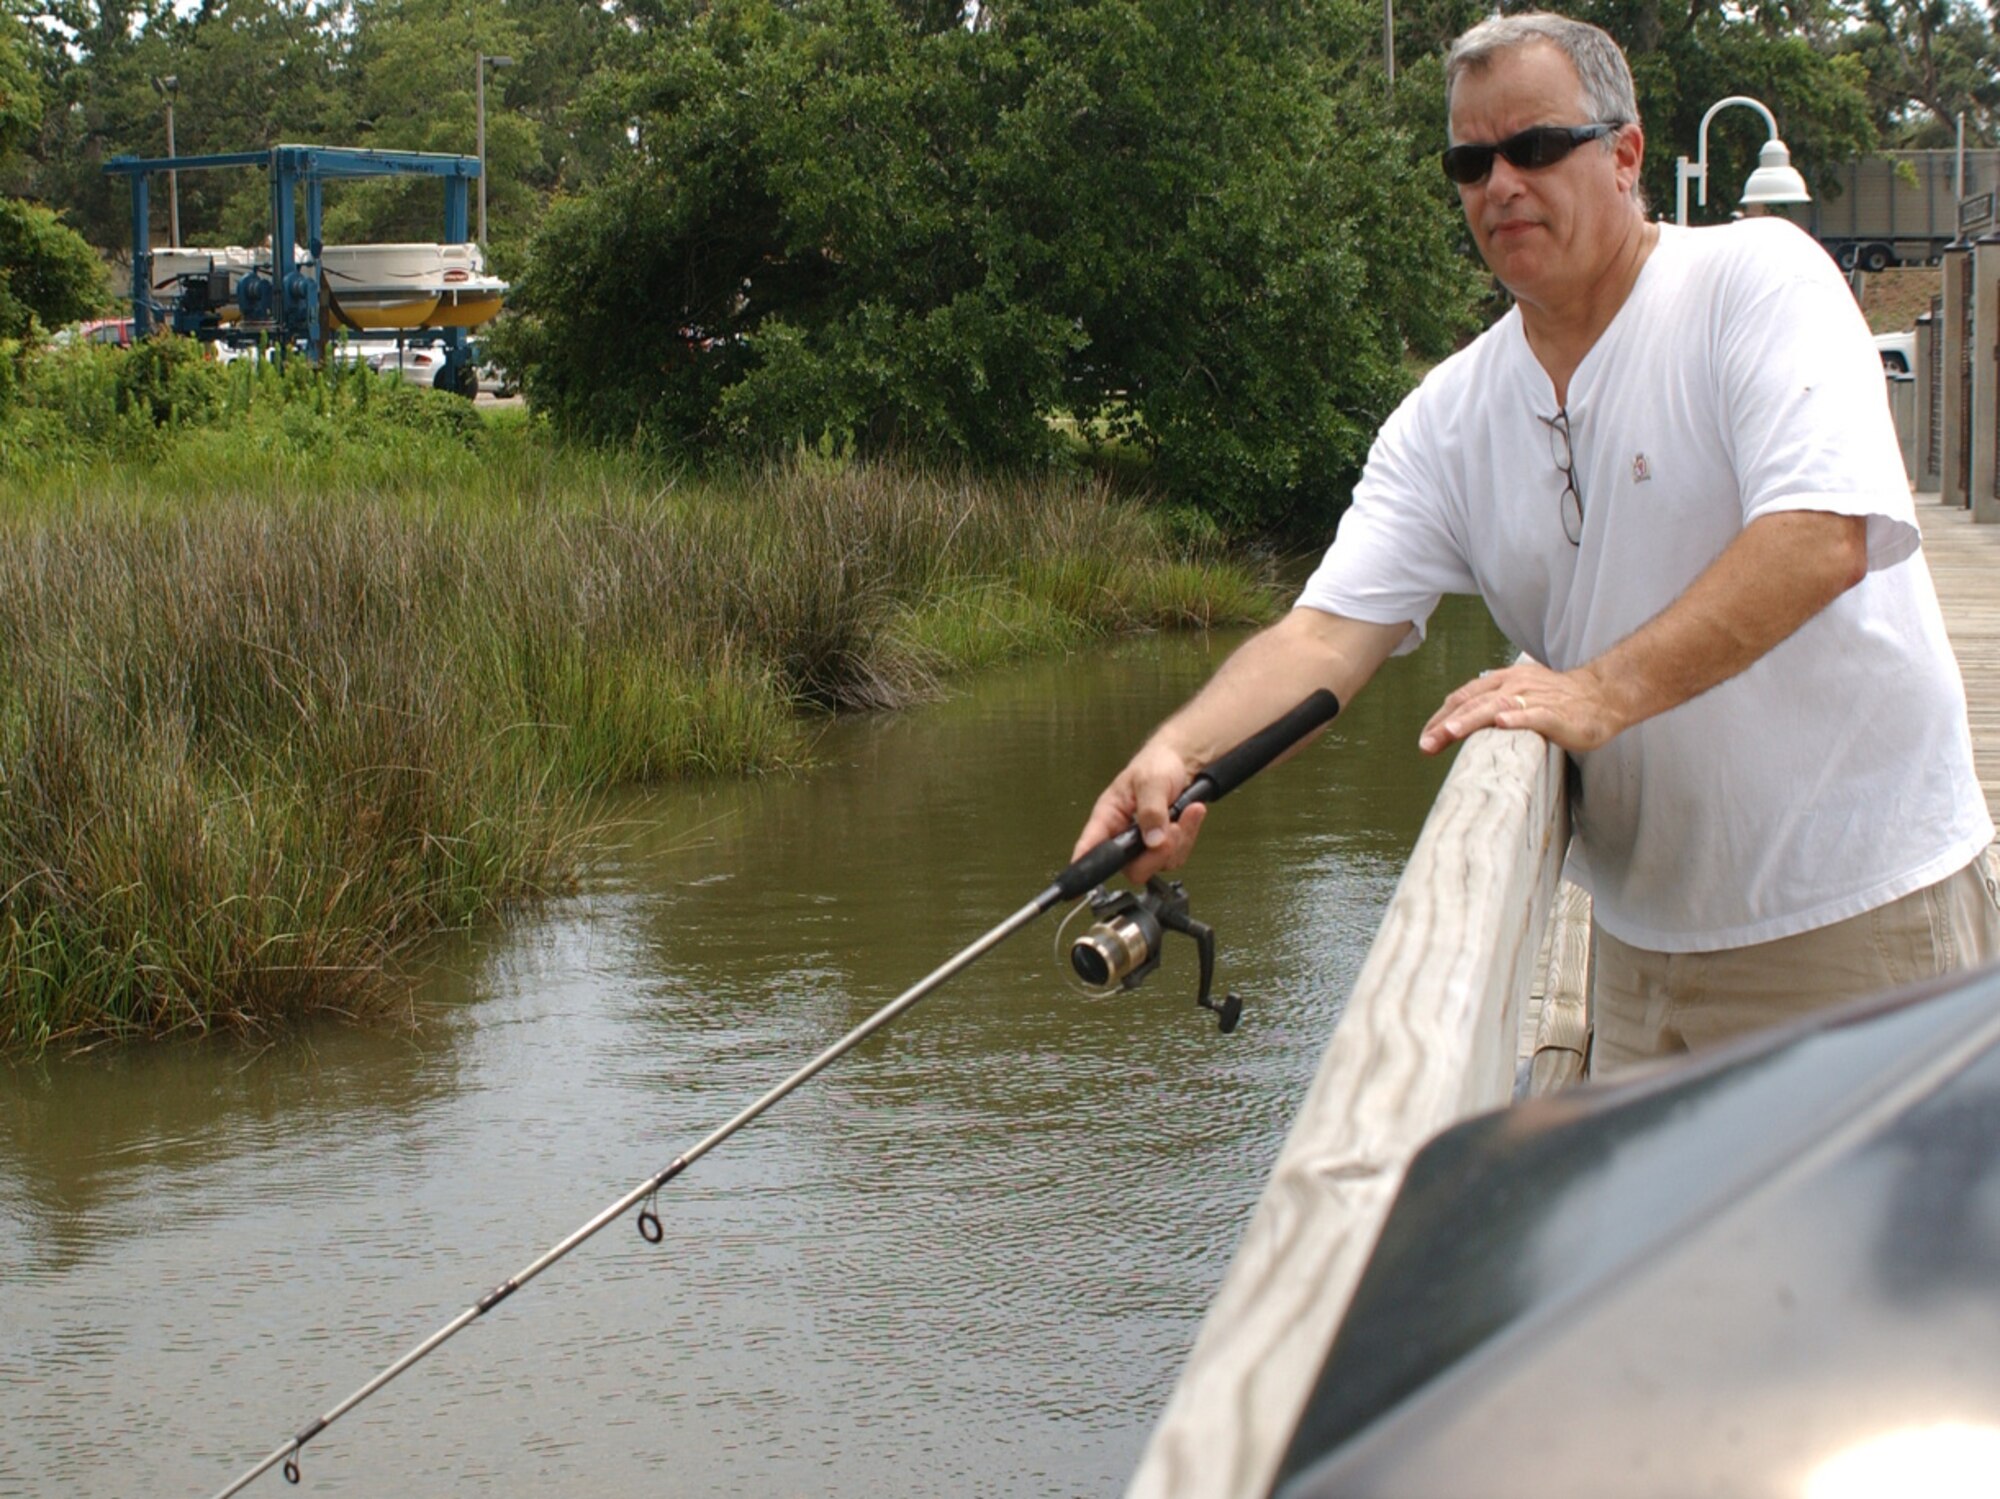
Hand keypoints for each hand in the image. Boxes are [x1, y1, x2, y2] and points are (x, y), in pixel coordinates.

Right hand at [1071, 742, 1211, 885]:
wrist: (1182, 761)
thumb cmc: (1157, 764)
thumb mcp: (1152, 781)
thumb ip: (1152, 811)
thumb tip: (1152, 841)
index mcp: (1109, 816)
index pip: (1091, 844)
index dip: (1084, 864)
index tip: (1079, 879)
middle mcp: (1123, 834)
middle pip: (1133, 869)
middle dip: (1157, 854)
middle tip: (1171, 829)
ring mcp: (1144, 843)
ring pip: (1159, 864)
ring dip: (1179, 840)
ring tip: (1185, 812)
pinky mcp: (1163, 846)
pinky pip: (1177, 855)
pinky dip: (1188, 836)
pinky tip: (1191, 815)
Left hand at [1418, 660, 1626, 754]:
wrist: (1603, 695)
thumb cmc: (1558, 700)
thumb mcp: (1519, 696)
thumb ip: (1492, 706)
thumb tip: (1459, 724)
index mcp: (1502, 681)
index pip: (1464, 697)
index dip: (1441, 716)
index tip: (1425, 738)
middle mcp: (1514, 685)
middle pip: (1473, 703)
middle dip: (1446, 724)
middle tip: (1426, 744)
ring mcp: (1535, 698)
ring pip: (1497, 706)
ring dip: (1471, 719)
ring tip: (1450, 732)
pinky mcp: (1556, 713)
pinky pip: (1534, 714)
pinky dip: (1517, 717)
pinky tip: (1502, 723)